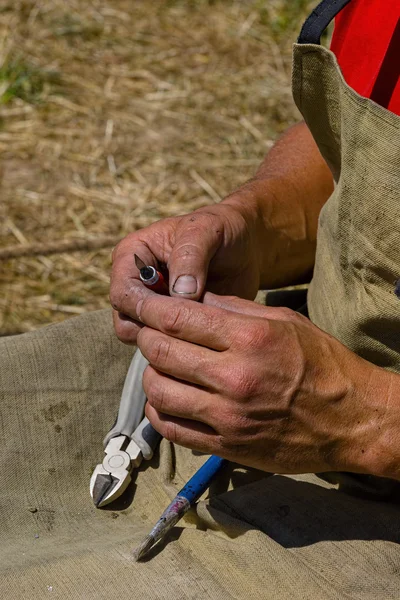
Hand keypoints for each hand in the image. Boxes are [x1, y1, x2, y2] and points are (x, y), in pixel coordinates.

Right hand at [110, 201, 261, 343]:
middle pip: (126, 321)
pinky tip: (208, 333)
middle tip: (195, 324)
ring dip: (172, 338)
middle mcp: (134, 282)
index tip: (179, 312)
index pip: (122, 293)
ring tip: (204, 326)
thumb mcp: (206, 231)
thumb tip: (181, 295)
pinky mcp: (169, 323)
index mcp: (132, 255)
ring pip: (144, 337)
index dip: (145, 308)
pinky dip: (185, 343)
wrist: (244, 247)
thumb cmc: (221, 230)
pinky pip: (166, 344)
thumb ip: (190, 257)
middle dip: (157, 327)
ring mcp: (151, 305)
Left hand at [135, 292, 394, 476]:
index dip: (149, 307)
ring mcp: (228, 416)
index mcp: (249, 338)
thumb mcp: (284, 321)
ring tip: (158, 364)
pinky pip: (173, 429)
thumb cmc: (322, 363)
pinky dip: (158, 410)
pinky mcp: (227, 445)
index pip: (178, 318)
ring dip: (150, 373)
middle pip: (162, 352)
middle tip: (147, 330)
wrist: (351, 419)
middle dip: (145, 336)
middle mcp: (234, 377)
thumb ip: (233, 308)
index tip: (138, 301)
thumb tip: (191, 298)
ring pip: (159, 391)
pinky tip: (165, 397)